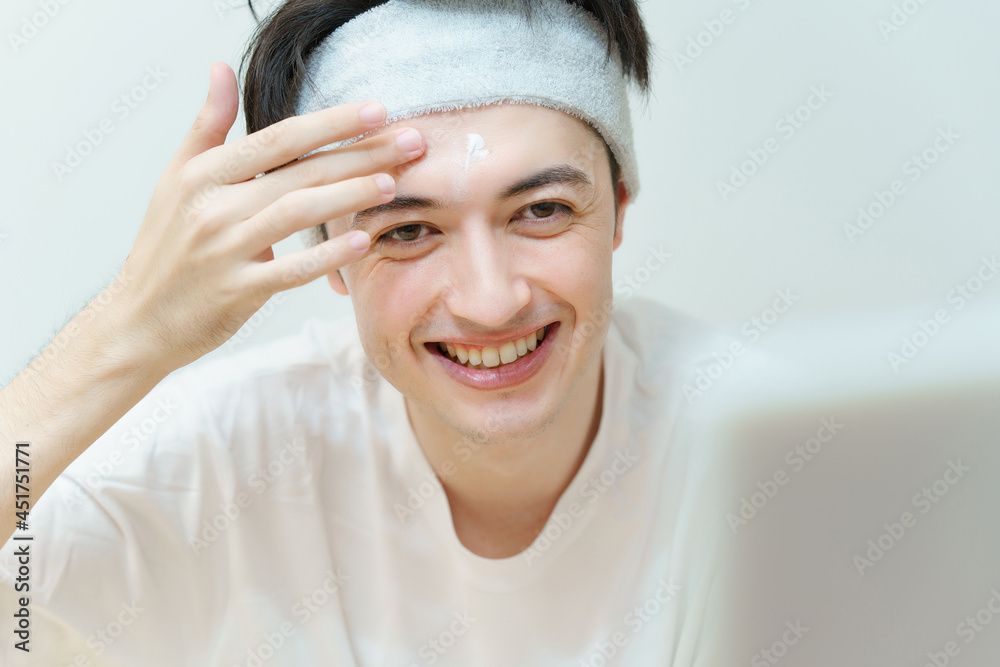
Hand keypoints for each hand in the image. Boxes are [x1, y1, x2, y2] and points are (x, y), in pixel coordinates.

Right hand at [110, 62, 423, 373]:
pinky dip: (326, 256)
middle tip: (410, 145)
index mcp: (204, 174)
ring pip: (297, 213)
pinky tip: (363, 242)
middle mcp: (214, 207)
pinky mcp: (237, 292)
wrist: (139, 319)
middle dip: (361, 155)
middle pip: (300, 172)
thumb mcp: (177, 178)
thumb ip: (207, 125)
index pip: (280, 138)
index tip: (377, 111)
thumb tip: (219, 69)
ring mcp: (225, 250)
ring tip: (393, 184)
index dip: (331, 123)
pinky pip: (290, 270)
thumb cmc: (166, 246)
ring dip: (350, 196)